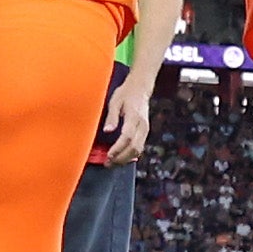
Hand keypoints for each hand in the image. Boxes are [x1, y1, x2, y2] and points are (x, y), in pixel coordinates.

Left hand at [93, 50, 162, 164]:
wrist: (140, 88)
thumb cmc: (126, 93)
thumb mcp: (114, 101)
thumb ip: (111, 117)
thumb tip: (107, 131)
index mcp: (133, 117)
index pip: (127, 137)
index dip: (118, 148)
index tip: (109, 155)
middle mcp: (142, 125)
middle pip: (134, 147)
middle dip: (121, 158)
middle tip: (108, 163)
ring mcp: (145, 129)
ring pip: (138, 149)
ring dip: (126, 158)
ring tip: (113, 162)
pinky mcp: (145, 132)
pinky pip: (140, 147)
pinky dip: (131, 155)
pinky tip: (121, 157)